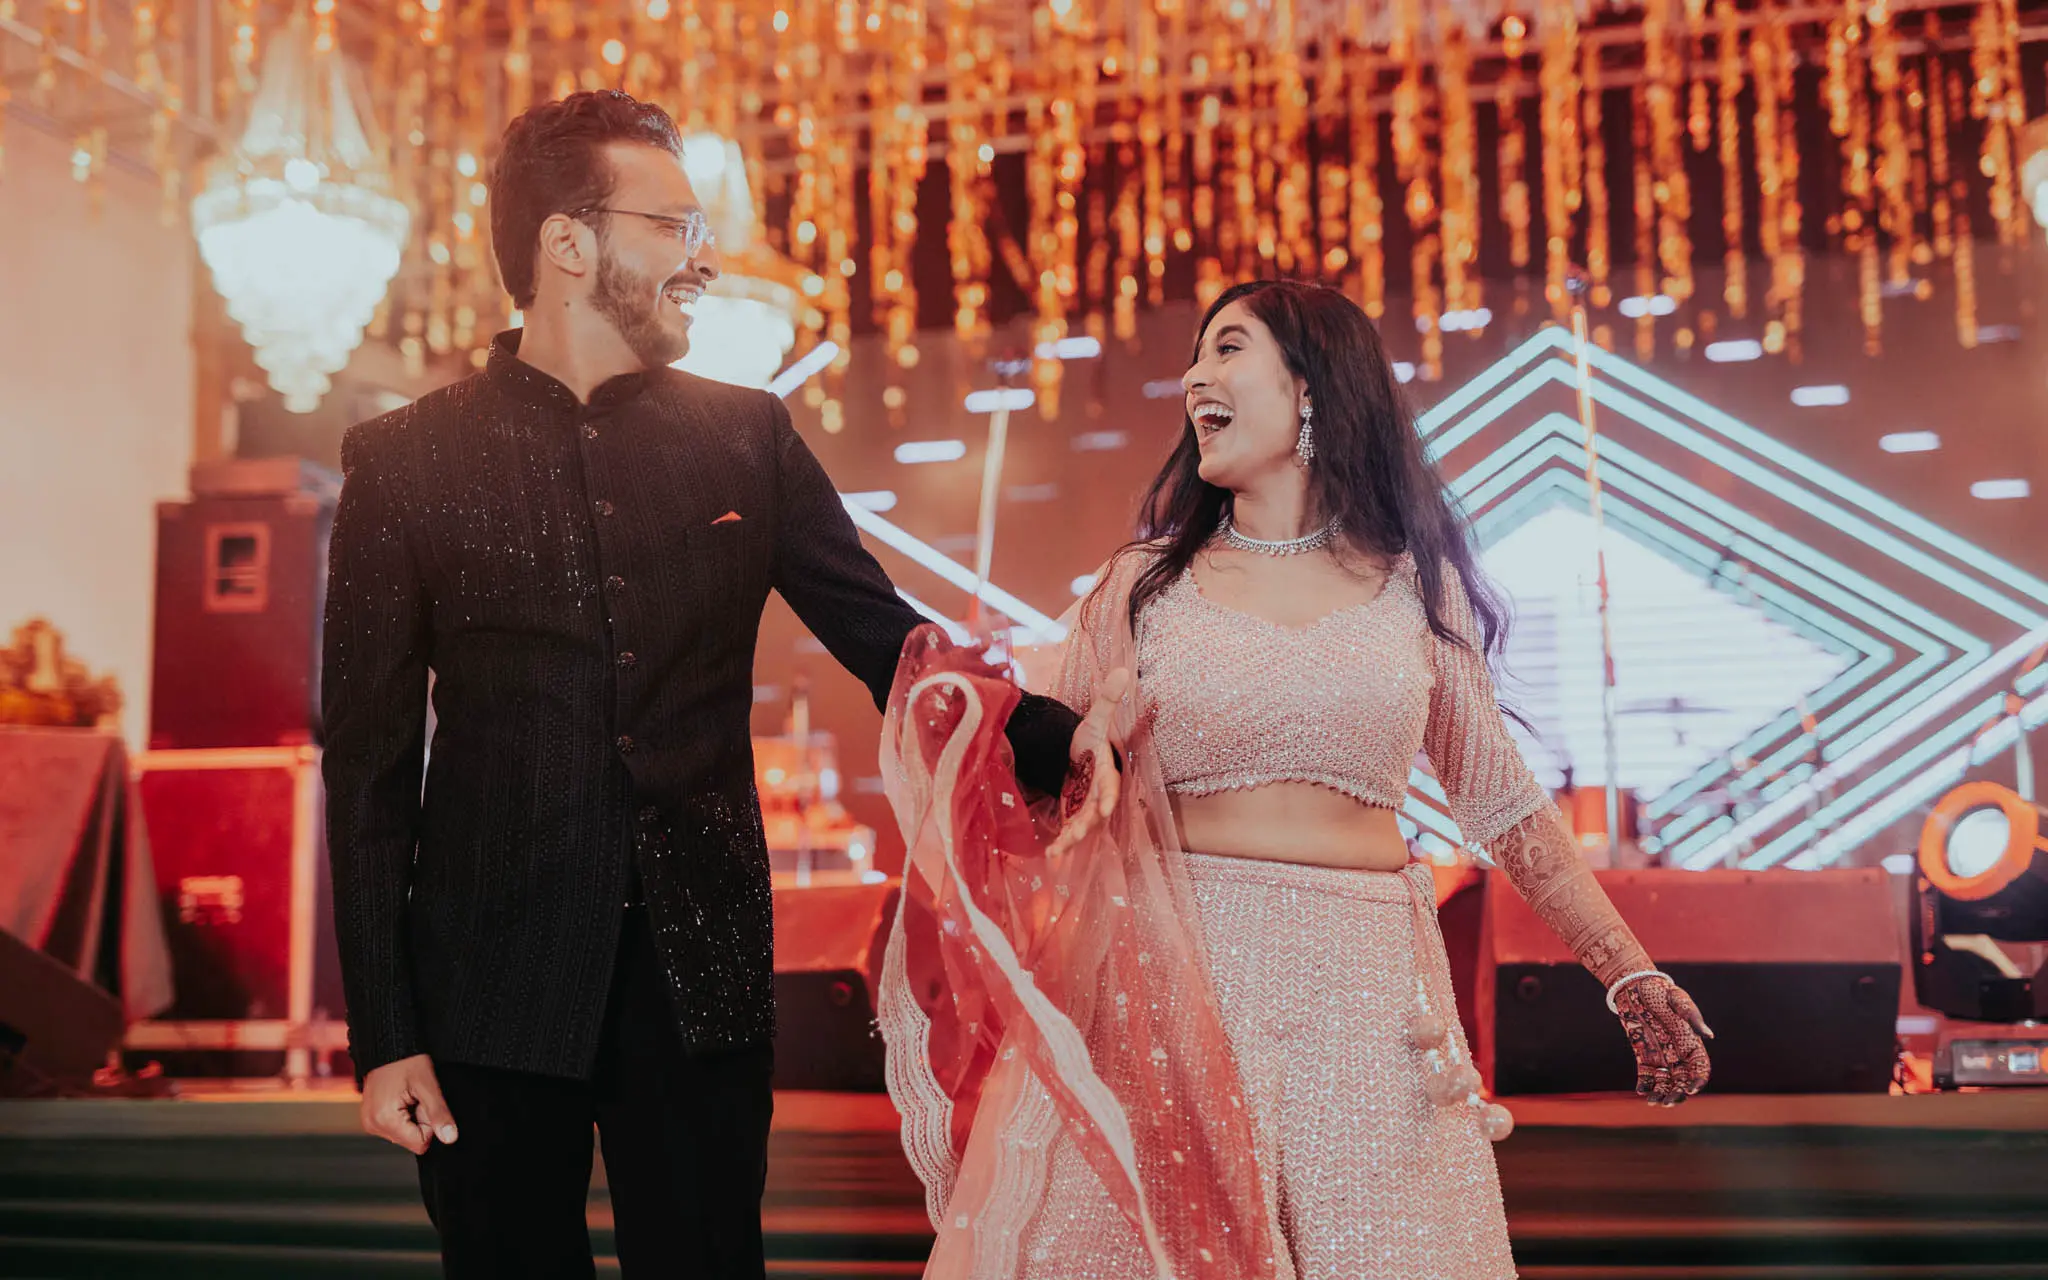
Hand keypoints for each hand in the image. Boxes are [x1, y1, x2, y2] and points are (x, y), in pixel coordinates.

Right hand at [359, 1053, 457, 1154]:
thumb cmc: (406, 1060)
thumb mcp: (427, 1086)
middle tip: (415, 1096)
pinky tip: (400, 1097)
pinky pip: (395, 1127)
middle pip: (410, 1140)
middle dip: (419, 1120)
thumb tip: (450, 1138)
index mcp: (384, 1120)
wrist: (388, 1046)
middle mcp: (372, 1125)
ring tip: (407, 1095)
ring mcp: (370, 1122)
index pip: (419, 1144)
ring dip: (411, 1117)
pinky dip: (402, 1114)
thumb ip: (439, 1114)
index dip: (429, 1123)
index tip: (422, 1102)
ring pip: (404, 1134)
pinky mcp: (371, 1118)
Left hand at [1047, 667, 1129, 858]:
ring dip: (1071, 840)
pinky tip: (1050, 856)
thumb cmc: (1090, 738)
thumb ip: (1108, 699)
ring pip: (1083, 826)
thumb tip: (1123, 670)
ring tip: (1056, 853)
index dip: (1108, 796)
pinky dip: (1062, 843)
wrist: (1081, 755)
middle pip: (1095, 812)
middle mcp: (1099, 793)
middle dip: (1085, 825)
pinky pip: (1070, 831)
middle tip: (1073, 836)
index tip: (1105, 808)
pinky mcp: (1075, 815)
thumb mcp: (1095, 718)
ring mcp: (1087, 807)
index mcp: (1106, 770)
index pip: (1110, 784)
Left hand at [1613, 977, 1712, 1106]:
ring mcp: (1661, 1054)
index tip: (1690, 1090)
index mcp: (1691, 1042)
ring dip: (1661, 1093)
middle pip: (1682, 1080)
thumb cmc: (1661, 990)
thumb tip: (1708, 1035)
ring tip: (1652, 1102)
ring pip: (1665, 1080)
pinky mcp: (1643, 1053)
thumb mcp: (1678, 1000)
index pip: (1700, 1067)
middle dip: (1677, 1093)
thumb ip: (1692, 1017)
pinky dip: (1645, 1083)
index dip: (1698, 1081)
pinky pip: (1646, 1073)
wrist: (1635, 986)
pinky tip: (1640, 1090)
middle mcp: (1677, 1052)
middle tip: (1667, 1103)